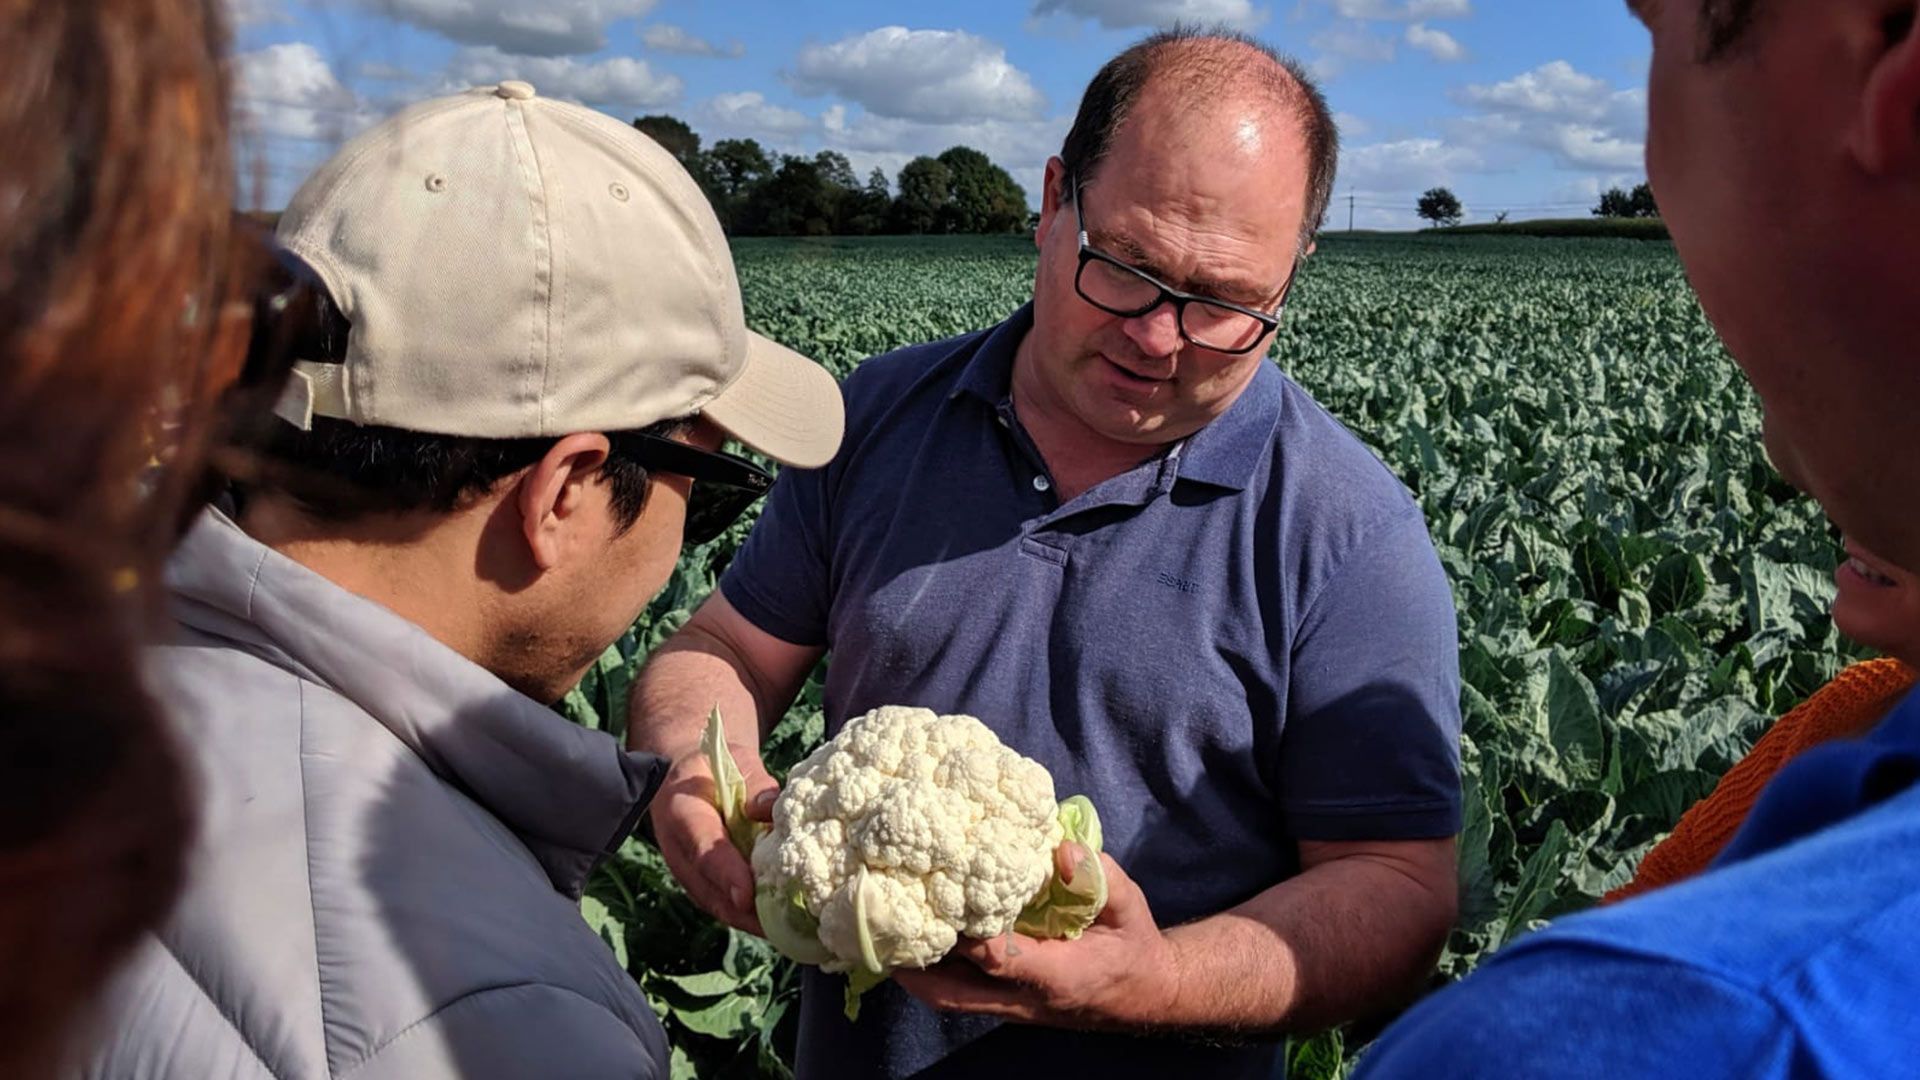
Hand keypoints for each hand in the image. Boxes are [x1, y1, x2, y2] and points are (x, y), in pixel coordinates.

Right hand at [650, 748, 778, 934]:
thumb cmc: (715, 765)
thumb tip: (769, 810)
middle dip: (747, 914)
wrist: (687, 775)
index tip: (746, 896)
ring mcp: (690, 874)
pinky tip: (786, 924)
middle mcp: (679, 851)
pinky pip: (727, 906)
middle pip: (711, 892)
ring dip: (754, 922)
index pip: (703, 848)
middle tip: (786, 927)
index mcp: (681, 813)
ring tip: (793, 932)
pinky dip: (754, 918)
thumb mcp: (734, 760)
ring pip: (720, 906)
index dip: (725, 874)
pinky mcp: (704, 884)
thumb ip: (755, 784)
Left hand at [893, 847, 1178, 1030]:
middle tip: (883, 925)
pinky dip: (933, 974)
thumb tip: (1060, 848)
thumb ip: (1099, 878)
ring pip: (950, 999)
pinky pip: (959, 996)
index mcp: (1059, 974)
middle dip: (914, 964)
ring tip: (884, 933)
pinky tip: (915, 943)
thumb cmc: (1133, 945)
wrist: (1146, 994)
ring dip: (915, 972)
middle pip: (955, 992)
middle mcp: (1027, 999)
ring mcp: (1013, 1008)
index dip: (968, 935)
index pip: (1002, 960)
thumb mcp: (1129, 906)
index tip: (936, 901)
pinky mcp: (1006, 1006)